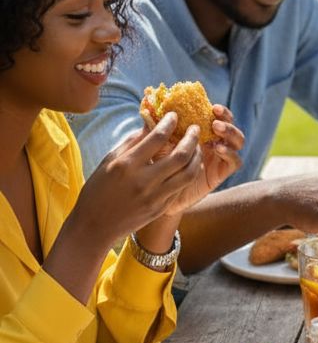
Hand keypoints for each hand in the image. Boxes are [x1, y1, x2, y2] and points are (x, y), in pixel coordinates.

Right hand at [70, 114, 206, 248]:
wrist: (94, 226)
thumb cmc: (98, 189)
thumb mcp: (109, 161)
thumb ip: (131, 142)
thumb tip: (150, 123)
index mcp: (126, 165)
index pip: (156, 138)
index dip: (169, 123)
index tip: (175, 115)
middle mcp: (143, 180)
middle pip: (180, 155)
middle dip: (192, 138)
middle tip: (195, 128)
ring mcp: (154, 196)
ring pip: (189, 173)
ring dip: (197, 156)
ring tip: (198, 146)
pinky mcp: (161, 208)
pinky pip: (182, 186)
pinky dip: (190, 172)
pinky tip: (191, 164)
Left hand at [158, 104, 245, 216]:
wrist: (157, 194)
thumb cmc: (155, 167)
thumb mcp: (156, 145)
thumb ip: (157, 129)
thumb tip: (148, 106)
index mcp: (202, 132)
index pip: (217, 116)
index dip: (219, 110)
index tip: (211, 106)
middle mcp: (214, 142)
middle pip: (231, 125)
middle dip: (227, 118)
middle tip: (214, 117)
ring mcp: (220, 157)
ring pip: (238, 141)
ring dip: (230, 132)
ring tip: (216, 129)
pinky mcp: (221, 172)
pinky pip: (235, 161)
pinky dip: (230, 153)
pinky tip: (218, 149)